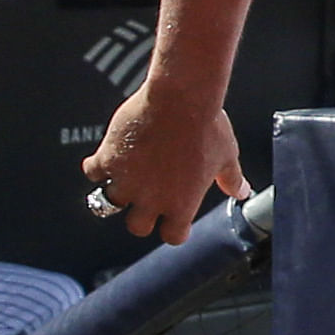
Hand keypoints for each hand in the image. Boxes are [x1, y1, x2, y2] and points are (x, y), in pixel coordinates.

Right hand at [82, 85, 247, 243]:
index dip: (172, 227)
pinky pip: (92, 171)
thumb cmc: (208, 125)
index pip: (172, 236)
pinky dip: (97, 164)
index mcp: (182, 205)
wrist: (182, 98)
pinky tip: (108, 154)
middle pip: (137, 226)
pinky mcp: (109, 158)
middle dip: (139, 213)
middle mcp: (151, 200)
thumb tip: (242, 192)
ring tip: (124, 171)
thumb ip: (231, 179)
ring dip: (116, 188)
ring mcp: (127, 181)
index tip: (170, 217)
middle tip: (144, 194)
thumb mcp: (226, 155)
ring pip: (109, 202)